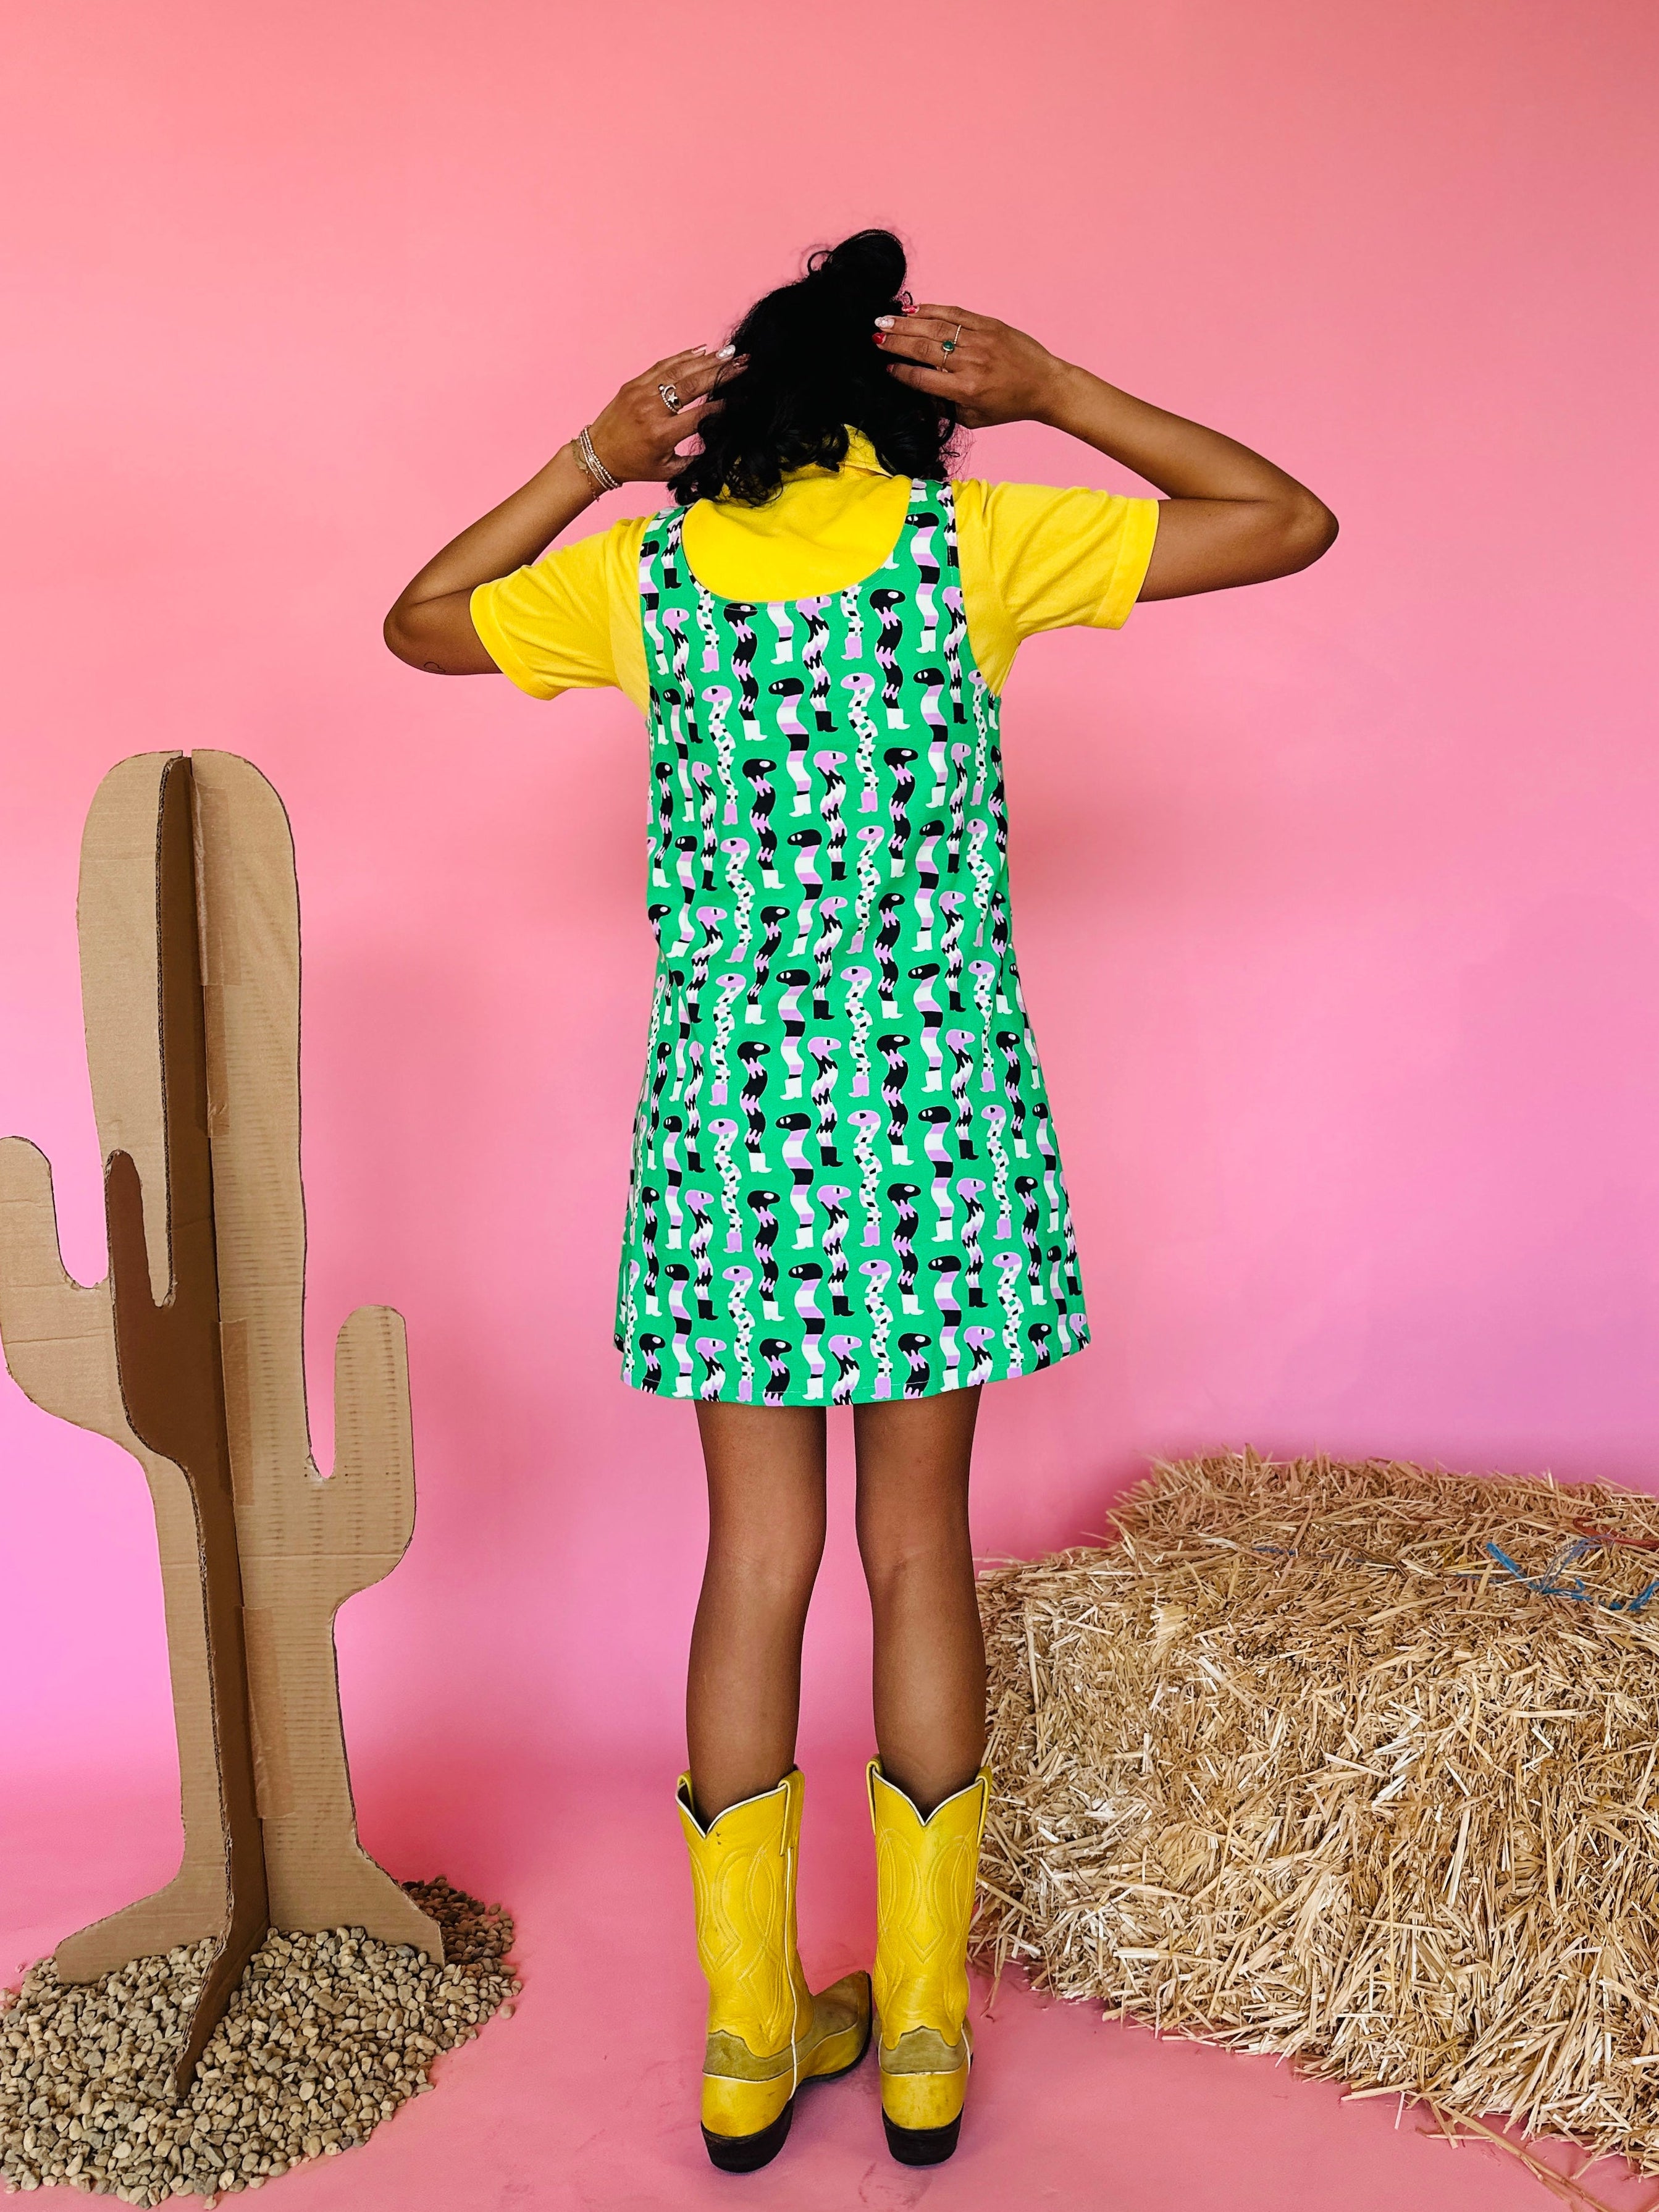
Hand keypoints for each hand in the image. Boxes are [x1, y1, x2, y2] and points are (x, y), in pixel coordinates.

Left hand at [586, 346, 738, 484]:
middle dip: (721, 373)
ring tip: (730, 353)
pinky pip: (663, 365)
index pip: (700, 415)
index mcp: (662, 435)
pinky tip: (703, 351)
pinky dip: (684, 357)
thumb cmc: (635, 465)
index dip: (723, 405)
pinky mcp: (634, 384)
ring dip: (707, 360)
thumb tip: (719, 439)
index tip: (742, 396)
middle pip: (693, 386)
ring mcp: (641, 393)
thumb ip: (694, 458)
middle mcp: (652, 410)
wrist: (598, 454)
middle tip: (743, 362)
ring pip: (679, 370)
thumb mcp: (668, 470)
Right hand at [875, 304, 1066, 429]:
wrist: (1044, 384)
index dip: (900, 372)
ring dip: (906, 323)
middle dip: (895, 342)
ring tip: (883, 320)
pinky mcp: (989, 324)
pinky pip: (954, 314)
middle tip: (873, 336)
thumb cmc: (1008, 405)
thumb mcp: (974, 418)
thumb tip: (917, 394)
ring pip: (935, 328)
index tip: (885, 366)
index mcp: (966, 389)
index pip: (923, 378)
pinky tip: (912, 310)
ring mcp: (980, 340)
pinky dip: (931, 310)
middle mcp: (971, 363)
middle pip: (923, 349)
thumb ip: (945, 407)